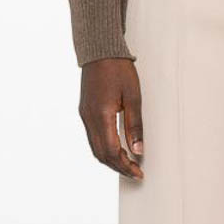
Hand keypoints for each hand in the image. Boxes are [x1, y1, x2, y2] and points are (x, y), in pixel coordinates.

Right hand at [79, 57, 143, 179]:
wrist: (100, 50)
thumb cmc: (118, 69)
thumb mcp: (133, 97)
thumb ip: (135, 125)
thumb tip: (138, 150)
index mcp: (101, 115)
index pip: (111, 151)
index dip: (125, 165)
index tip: (138, 172)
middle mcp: (89, 118)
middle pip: (101, 154)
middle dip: (118, 166)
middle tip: (135, 172)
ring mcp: (85, 115)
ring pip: (95, 148)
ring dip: (110, 159)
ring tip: (128, 163)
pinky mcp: (85, 111)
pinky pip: (92, 137)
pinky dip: (104, 148)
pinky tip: (116, 149)